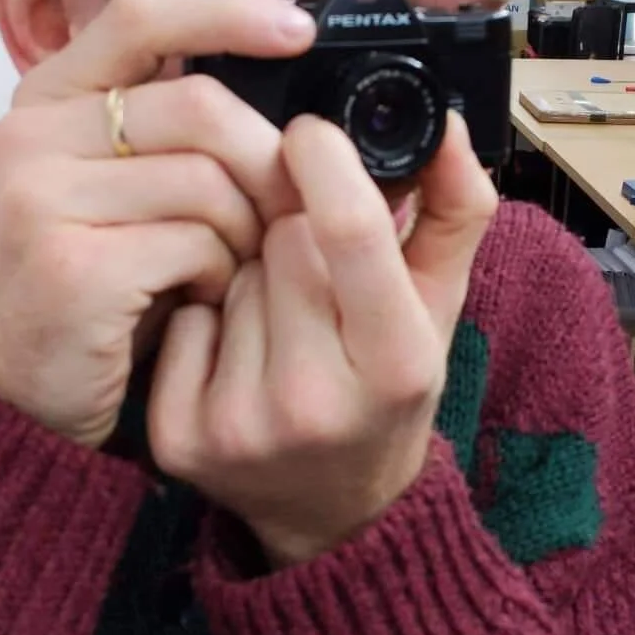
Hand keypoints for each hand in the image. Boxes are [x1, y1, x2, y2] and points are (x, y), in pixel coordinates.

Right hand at [0, 0, 313, 449]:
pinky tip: (198, 301)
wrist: (24, 398)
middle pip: (203, 107)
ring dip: (244, 233)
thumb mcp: (125, 184)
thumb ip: (175, 125)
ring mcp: (43, 198)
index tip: (299, 29)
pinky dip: (219, 277)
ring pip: (209, 180)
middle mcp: (33, 134)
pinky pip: (196, 244)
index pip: (142, 13)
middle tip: (277, 215)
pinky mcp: (71, 265)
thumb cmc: (97, 288)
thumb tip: (287, 68)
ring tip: (222, 269)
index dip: (228, 9)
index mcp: (51, 97)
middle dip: (266, 165)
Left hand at [148, 111, 497, 566]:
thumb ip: (454, 208)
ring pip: (227, 273)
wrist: (335, 514)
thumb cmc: (388, 392)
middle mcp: (318, 402)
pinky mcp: (181, 439)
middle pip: (280, 241)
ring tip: (280, 319)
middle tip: (313, 269)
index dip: (323, 161)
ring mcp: (242, 426)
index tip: (311, 133)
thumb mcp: (440, 308)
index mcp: (397, 365)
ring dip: (248, 274)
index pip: (347, 229)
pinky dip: (204, 320)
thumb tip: (443, 121)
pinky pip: (183, 319)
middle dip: (293, 231)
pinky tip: (235, 352)